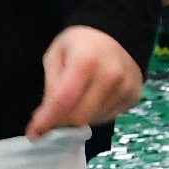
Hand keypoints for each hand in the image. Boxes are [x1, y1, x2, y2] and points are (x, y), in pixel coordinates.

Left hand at [27, 25, 143, 139]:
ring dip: (77, 118)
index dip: (47, 120)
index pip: (64, 101)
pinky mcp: (134, 97)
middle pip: (80, 116)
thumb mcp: (55, 56)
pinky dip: (93, 115)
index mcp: (86, 61)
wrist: (116, 35)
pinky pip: (108, 117)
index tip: (33, 134)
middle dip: (60, 122)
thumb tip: (46, 116)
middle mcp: (111, 76)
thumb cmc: (79, 44)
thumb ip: (51, 85)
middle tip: (49, 118)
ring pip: (94, 120)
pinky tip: (89, 100)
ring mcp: (126, 88)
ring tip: (72, 101)